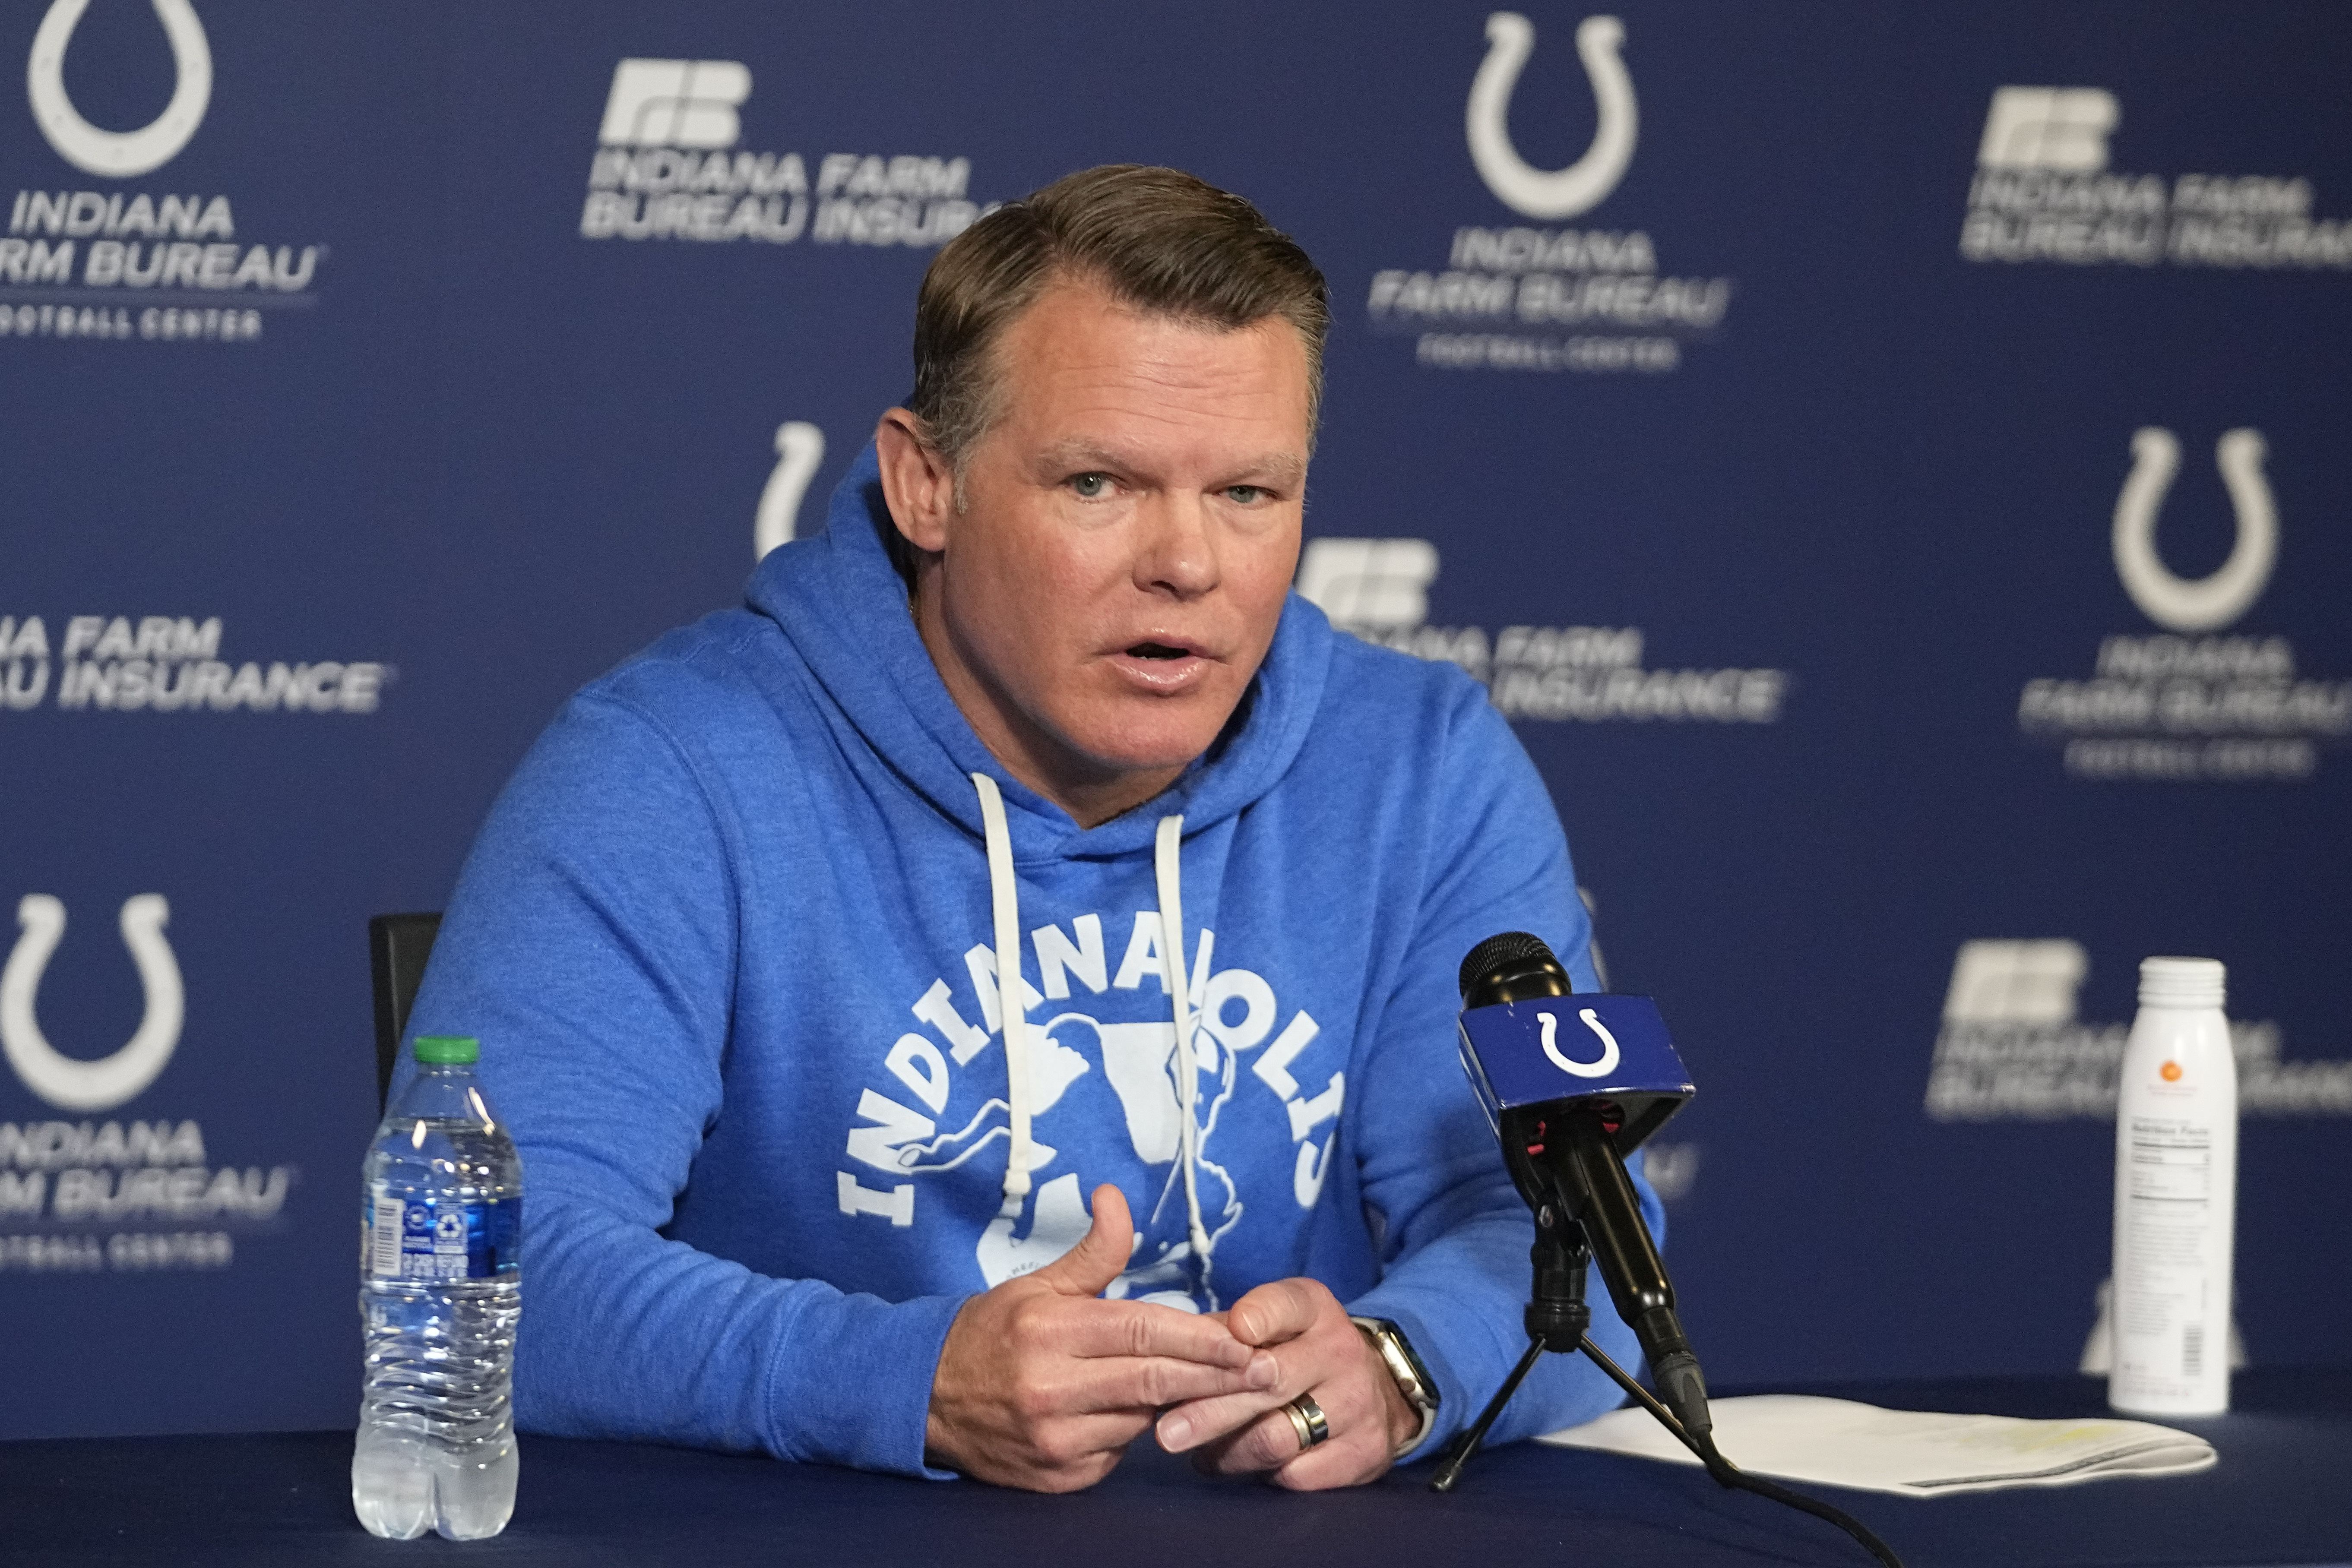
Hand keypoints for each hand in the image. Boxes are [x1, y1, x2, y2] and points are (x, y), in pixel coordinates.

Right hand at [924, 1185, 1278, 1491]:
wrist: (923, 1397)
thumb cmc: (991, 1332)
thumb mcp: (1038, 1284)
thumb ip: (1093, 1251)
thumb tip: (1115, 1196)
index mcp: (1049, 1329)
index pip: (1144, 1333)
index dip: (1202, 1338)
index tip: (1247, 1339)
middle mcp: (1050, 1387)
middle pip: (1155, 1382)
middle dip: (1218, 1378)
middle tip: (1268, 1372)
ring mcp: (1053, 1438)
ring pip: (1142, 1420)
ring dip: (1179, 1404)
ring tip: (1219, 1388)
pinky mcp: (1056, 1477)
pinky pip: (1118, 1454)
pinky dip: (1137, 1434)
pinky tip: (1145, 1416)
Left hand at [1153, 1277, 1417, 1489]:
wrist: (1379, 1389)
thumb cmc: (1300, 1351)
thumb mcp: (1274, 1323)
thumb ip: (1226, 1334)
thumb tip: (1171, 1358)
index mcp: (1314, 1309)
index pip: (1284, 1305)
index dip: (1255, 1318)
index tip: (1228, 1332)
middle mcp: (1340, 1351)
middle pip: (1268, 1383)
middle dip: (1210, 1409)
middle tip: (1165, 1434)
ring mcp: (1357, 1404)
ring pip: (1276, 1437)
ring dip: (1226, 1451)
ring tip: (1199, 1454)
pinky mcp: (1364, 1453)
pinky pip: (1295, 1474)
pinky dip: (1258, 1474)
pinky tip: (1239, 1466)